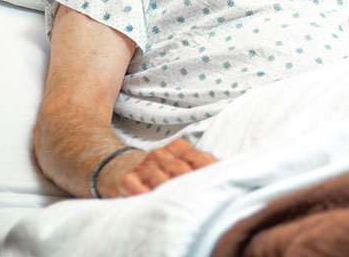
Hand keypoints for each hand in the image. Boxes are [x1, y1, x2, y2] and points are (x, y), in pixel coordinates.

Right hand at [101, 138, 217, 197]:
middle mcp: (161, 154)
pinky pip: (134, 185)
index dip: (209, 172)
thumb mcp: (182, 160)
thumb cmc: (162, 168)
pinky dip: (141, 192)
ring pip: (159, 179)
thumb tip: (227, 171)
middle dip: (191, 183)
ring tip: (180, 201)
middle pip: (181, 170)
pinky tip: (148, 197)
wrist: (121, 167)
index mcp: (179, 147)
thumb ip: (202, 163)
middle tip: (202, 196)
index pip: (198, 158)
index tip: (219, 183)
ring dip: (169, 189)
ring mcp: (144, 166)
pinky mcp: (127, 179)